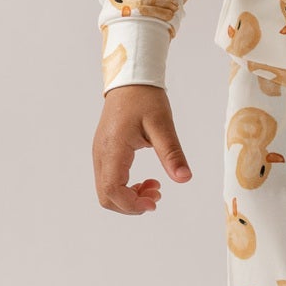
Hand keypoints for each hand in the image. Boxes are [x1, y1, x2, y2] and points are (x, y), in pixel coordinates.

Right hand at [93, 83, 191, 213]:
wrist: (130, 81)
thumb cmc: (145, 98)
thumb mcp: (162, 124)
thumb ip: (172, 153)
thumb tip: (184, 178)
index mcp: (113, 149)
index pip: (111, 189)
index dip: (131, 204)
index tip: (155, 202)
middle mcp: (101, 155)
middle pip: (106, 196)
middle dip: (131, 204)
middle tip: (157, 195)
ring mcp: (100, 154)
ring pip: (106, 191)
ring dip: (129, 198)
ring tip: (154, 187)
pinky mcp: (104, 153)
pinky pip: (109, 180)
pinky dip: (126, 188)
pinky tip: (145, 181)